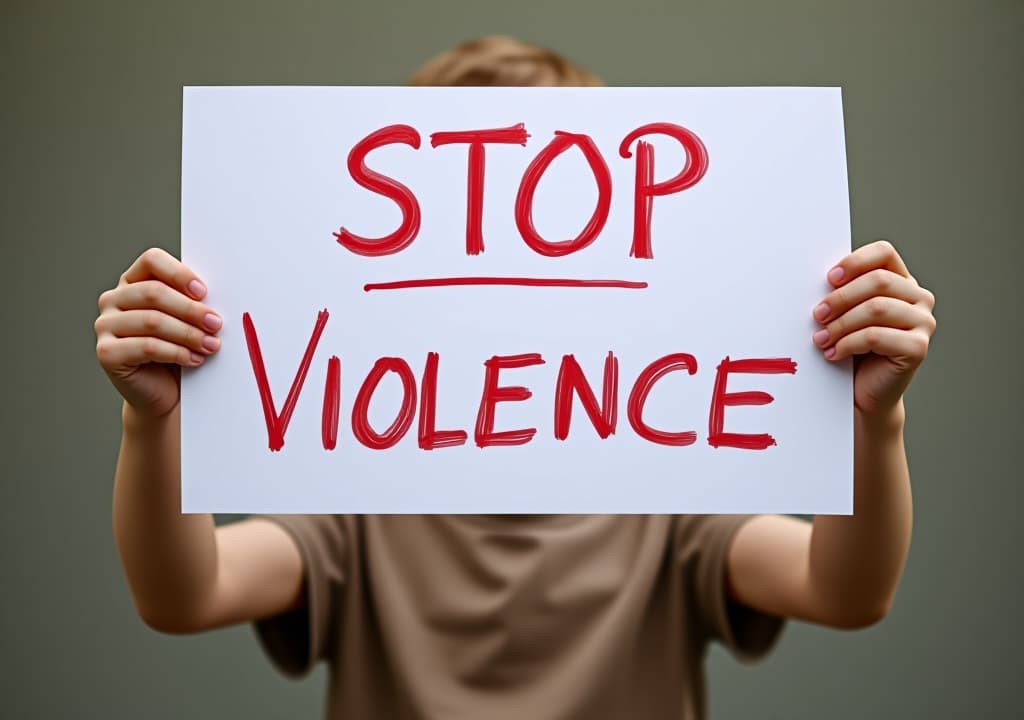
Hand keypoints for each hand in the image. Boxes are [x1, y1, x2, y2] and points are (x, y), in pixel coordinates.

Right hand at [95, 248, 221, 418]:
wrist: (165, 391)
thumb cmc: (179, 349)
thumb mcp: (187, 319)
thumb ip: (193, 301)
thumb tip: (216, 294)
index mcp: (133, 281)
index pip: (151, 261)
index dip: (179, 273)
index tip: (204, 292)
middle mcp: (113, 299)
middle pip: (154, 292)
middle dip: (191, 309)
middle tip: (216, 324)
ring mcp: (105, 325)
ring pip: (152, 320)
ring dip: (188, 333)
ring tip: (211, 345)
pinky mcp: (106, 352)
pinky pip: (146, 346)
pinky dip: (177, 352)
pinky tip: (195, 359)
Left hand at [812, 240, 935, 418]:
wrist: (862, 391)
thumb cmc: (852, 348)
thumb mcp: (845, 313)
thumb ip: (843, 292)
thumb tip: (820, 280)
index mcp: (902, 281)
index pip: (884, 254)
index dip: (855, 262)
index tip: (828, 279)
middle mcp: (919, 298)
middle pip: (877, 281)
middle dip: (840, 298)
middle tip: (817, 315)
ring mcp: (923, 322)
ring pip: (876, 308)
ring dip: (841, 324)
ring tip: (821, 339)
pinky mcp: (918, 347)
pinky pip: (876, 336)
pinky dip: (848, 343)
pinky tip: (834, 353)